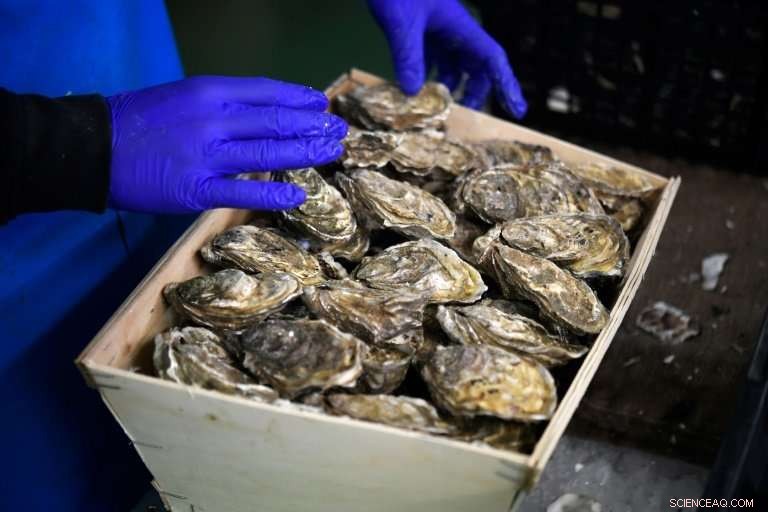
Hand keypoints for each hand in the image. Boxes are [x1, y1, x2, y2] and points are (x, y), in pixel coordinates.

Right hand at [106, 76, 347, 212]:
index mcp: (209, 91)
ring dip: (305, 153)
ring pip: (267, 154)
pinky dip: (274, 194)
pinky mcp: (196, 189)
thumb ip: (223, 104)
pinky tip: (298, 194)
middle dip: (313, 126)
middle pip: (275, 122)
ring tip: (331, 152)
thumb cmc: (140, 120)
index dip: (299, 98)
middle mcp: (213, 120)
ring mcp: (206, 156)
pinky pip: (243, 193)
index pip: (267, 91)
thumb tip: (265, 113)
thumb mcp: (183, 95)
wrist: (94, 147)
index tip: (322, 104)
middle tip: (338, 131)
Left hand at [367, 0, 526, 117]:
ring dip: (448, 86)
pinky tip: (414, 89)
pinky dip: (426, 75)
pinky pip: (431, 58)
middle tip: (464, 115)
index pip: (492, 60)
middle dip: (474, 91)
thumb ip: (408, 56)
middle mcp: (453, 30)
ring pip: (453, 64)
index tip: (517, 110)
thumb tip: (413, 93)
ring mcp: (436, 30)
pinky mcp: (419, 30)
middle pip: (475, 66)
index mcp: (460, 27)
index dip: (506, 85)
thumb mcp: (402, 23)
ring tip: (436, 107)